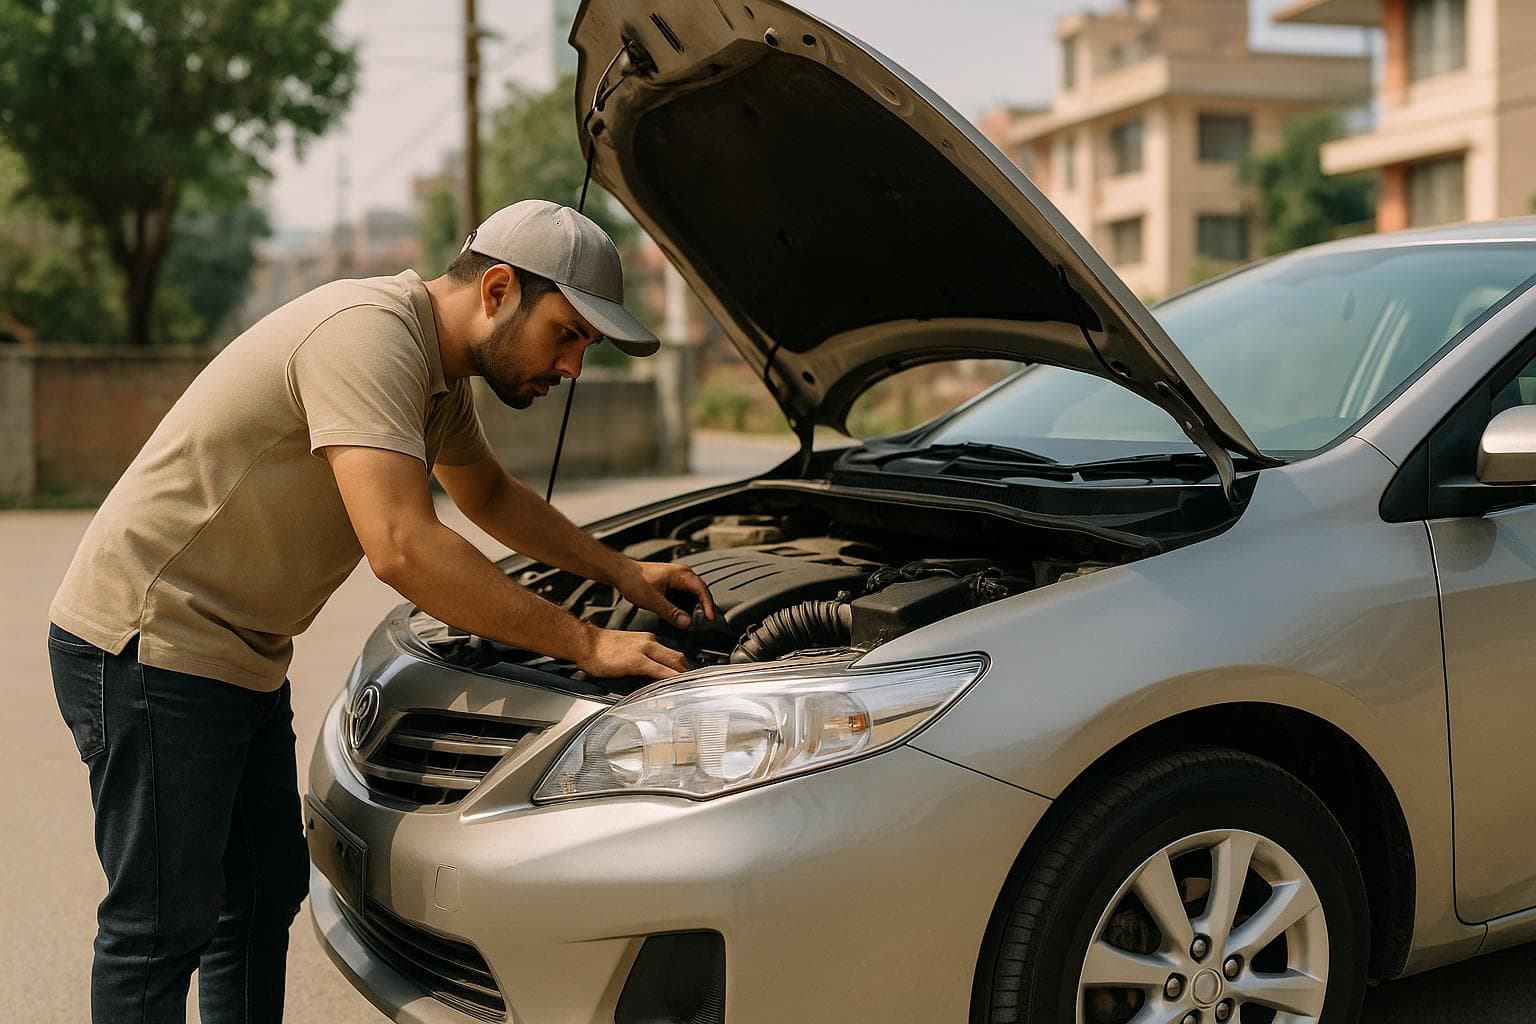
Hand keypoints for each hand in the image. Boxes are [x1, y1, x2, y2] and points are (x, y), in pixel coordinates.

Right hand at [576, 627, 690, 679]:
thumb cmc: (599, 648)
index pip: (671, 653)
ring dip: (683, 675)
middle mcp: (649, 642)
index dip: (682, 665)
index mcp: (646, 640)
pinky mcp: (637, 662)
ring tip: (690, 687)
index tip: (686, 675)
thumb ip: (639, 656)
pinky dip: (671, 678)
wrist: (585, 642)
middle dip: (688, 671)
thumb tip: (647, 670)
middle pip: (678, 656)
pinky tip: (676, 685)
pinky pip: (660, 671)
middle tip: (694, 683)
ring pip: (673, 662)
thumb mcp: (625, 648)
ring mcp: (644, 651)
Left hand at [617, 560, 717, 629]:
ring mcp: (678, 579)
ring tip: (692, 622)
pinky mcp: (673, 584)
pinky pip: (685, 596)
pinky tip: (682, 616)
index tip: (710, 618)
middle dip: (702, 608)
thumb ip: (671, 612)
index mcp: (681, 574)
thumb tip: (687, 622)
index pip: (702, 590)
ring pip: (693, 595)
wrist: (621, 573)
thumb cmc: (634, 580)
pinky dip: (686, 606)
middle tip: (702, 623)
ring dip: (694, 608)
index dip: (708, 605)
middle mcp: (682, 574)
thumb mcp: (652, 600)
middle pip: (700, 593)